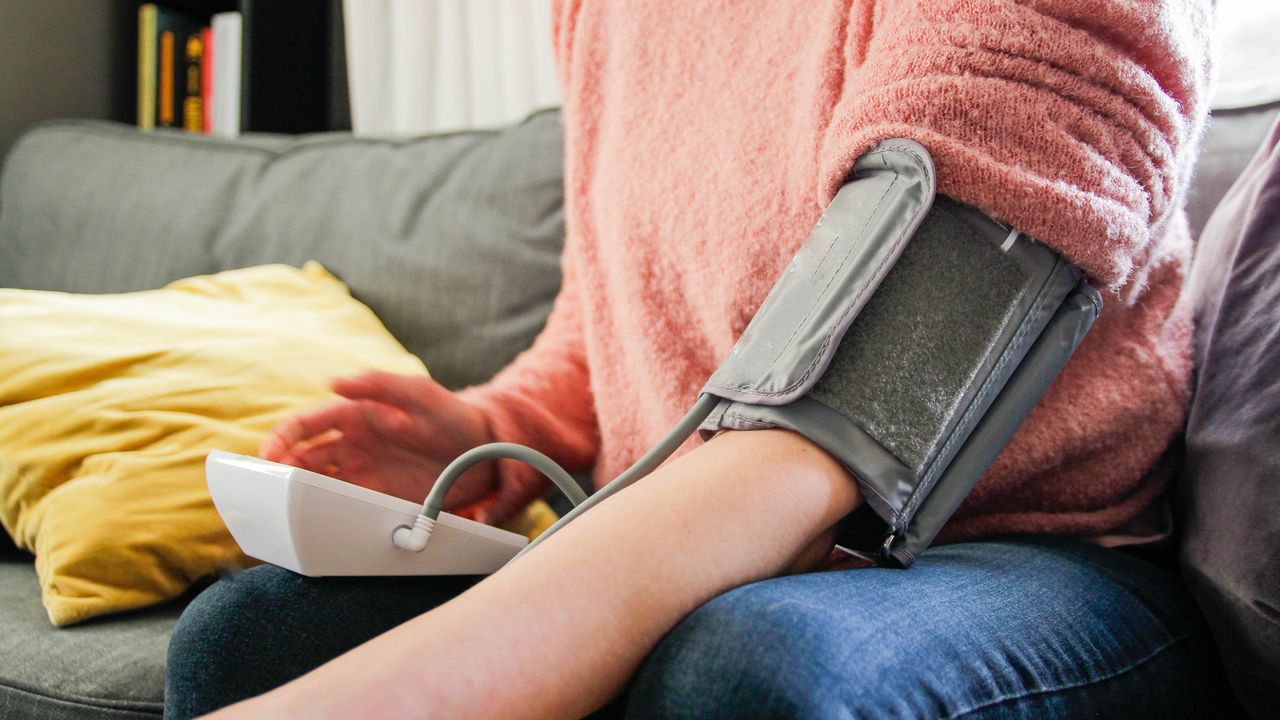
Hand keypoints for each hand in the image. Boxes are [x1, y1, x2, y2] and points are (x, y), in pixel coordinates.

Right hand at [261, 371, 496, 508]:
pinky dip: (327, 514)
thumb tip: (333, 381)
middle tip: (274, 490)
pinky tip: (319, 522)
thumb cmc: (452, 414)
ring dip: (298, 496)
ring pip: (317, 485)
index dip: (282, 439)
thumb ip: (379, 383)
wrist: (485, 452)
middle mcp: (353, 445)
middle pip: (303, 459)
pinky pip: (343, 507)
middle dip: (282, 473)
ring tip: (288, 510)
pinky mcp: (379, 499)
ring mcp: (364, 474)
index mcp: (354, 415)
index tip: (268, 457)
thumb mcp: (420, 392)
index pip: (305, 425)